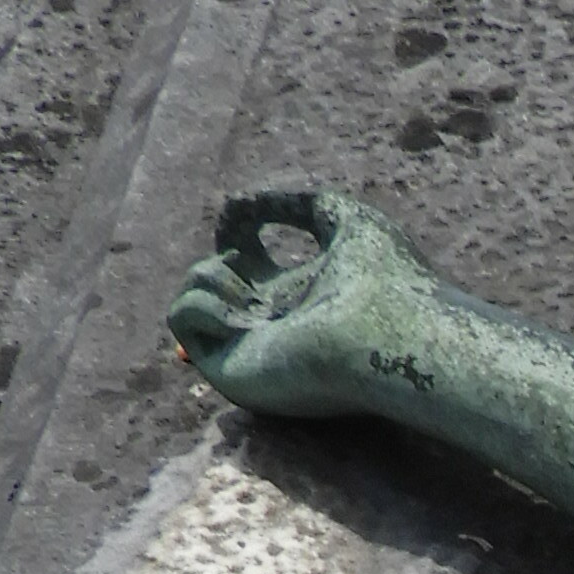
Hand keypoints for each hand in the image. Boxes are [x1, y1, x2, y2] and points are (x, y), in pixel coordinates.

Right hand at [167, 185, 436, 417]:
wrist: (393, 336)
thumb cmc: (385, 280)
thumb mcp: (343, 217)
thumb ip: (291, 203)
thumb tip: (234, 208)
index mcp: (297, 293)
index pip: (245, 259)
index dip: (236, 227)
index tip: (247, 223)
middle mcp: (270, 325)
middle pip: (214, 281)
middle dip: (223, 262)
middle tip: (253, 269)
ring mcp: (249, 350)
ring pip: (189, 294)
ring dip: (210, 276)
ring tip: (254, 298)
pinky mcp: (229, 370)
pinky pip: (179, 320)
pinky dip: (200, 302)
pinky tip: (245, 316)